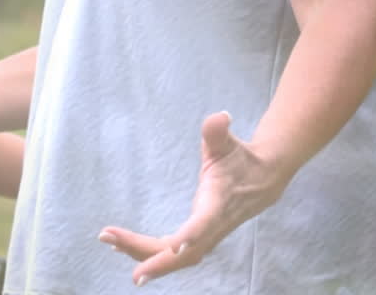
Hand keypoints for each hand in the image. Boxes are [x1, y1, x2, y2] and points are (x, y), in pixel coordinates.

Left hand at [97, 112, 293, 286]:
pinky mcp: (199, 239)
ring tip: (110, 241)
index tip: (172, 246)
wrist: (265, 179)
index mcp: (218, 204)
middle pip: (182, 253)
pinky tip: (123, 247)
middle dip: (149, 254)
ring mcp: (206, 237)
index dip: (191, 236)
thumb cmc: (241, 160)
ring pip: (175, 258)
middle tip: (110, 239)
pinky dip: (149, 253)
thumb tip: (220, 116)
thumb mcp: (228, 142)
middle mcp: (212, 227)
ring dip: (142, 254)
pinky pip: (173, 254)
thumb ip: (218, 132)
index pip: (205, 224)